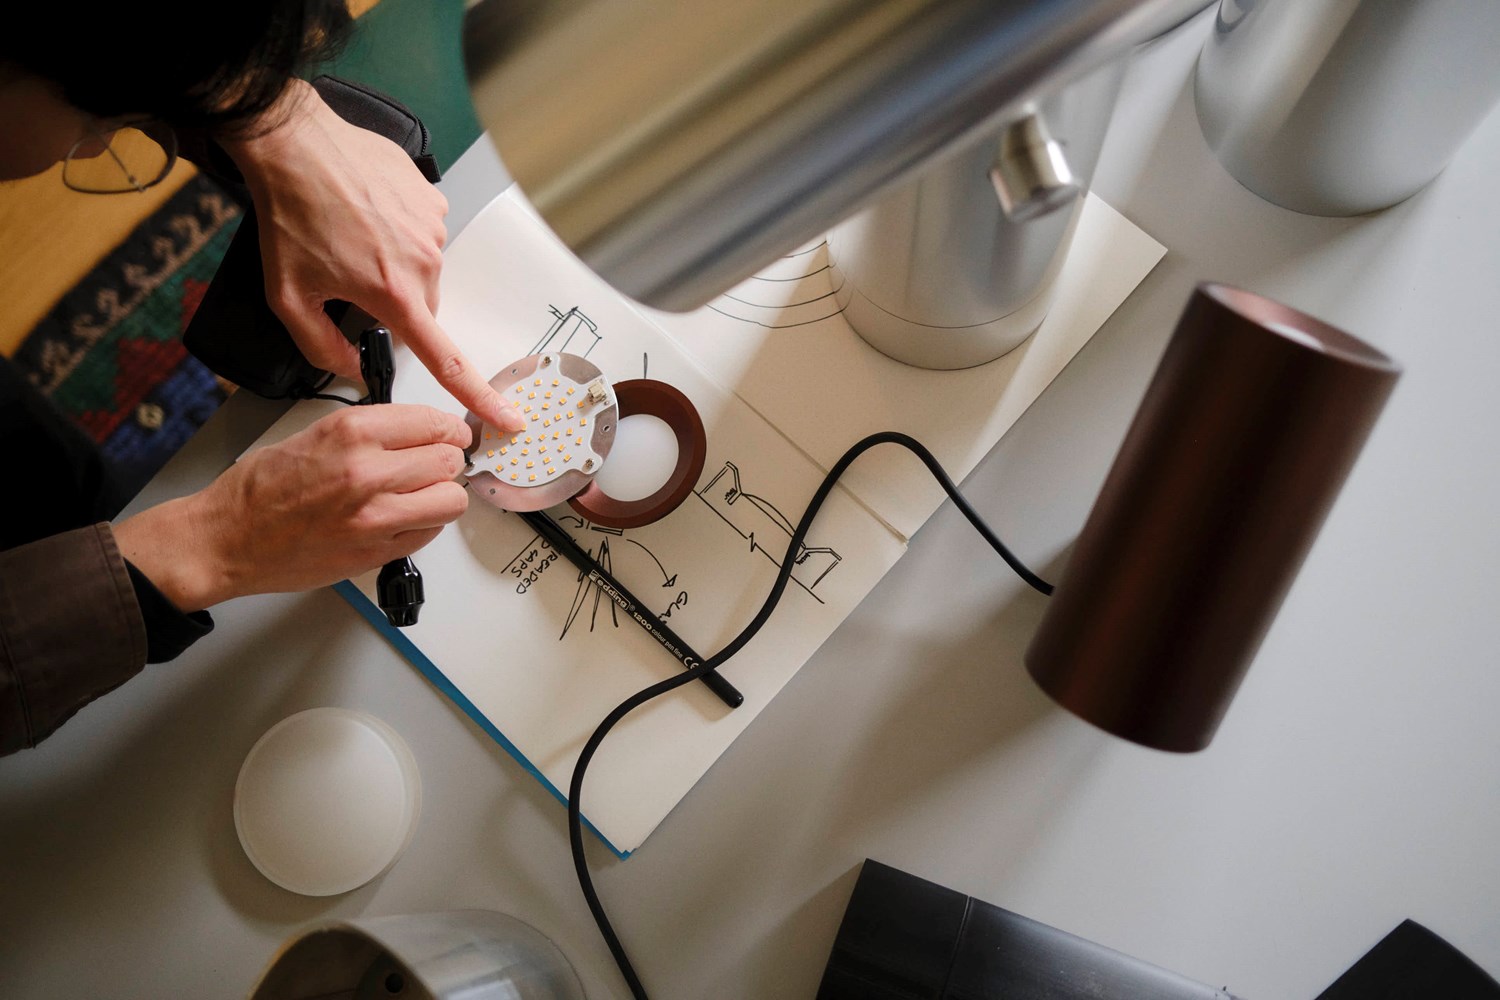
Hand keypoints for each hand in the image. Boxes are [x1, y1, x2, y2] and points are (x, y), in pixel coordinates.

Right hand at [115, 404, 472, 610]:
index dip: (448, 430)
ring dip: (442, 495)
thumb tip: (416, 432)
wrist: (227, 539)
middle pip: (449, 461)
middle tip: (435, 465)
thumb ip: (369, 431)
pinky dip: (425, 525)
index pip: (433, 423)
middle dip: (447, 460)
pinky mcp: (376, 552)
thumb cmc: (259, 489)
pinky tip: (403, 518)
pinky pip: (430, 534)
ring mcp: (374, 517)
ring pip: (451, 500)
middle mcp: (366, 472)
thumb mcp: (314, 433)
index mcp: (351, 433)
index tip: (450, 435)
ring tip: (422, 494)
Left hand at [222, 81, 521, 432]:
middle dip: (393, 304)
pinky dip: (399, 230)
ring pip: (423, 269)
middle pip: (423, 308)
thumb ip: (321, 345)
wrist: (293, 143)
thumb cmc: (289, 214)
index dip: (478, 394)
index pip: (446, 359)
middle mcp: (422, 262)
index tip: (506, 416)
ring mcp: (432, 226)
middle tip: (350, 278)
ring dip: (394, 263)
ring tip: (353, 235)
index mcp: (392, 293)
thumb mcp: (286, 296)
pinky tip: (366, 213)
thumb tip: (352, 369)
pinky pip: (423, 231)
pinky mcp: (432, 199)